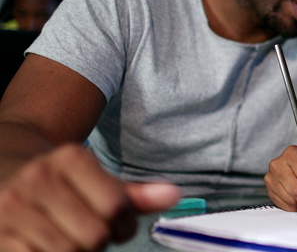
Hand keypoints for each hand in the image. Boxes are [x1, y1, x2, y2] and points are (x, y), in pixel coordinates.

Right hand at [0, 144, 179, 251]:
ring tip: (69, 238)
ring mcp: (11, 207)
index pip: (116, 207)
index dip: (125, 225)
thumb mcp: (96, 179)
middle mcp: (38, 178)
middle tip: (93, 233)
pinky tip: (46, 245)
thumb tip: (174, 195)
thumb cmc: (61, 182)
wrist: (3, 169)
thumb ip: (133, 194)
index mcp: (70, 158)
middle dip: (100, 241)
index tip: (118, 224)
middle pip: (94, 235)